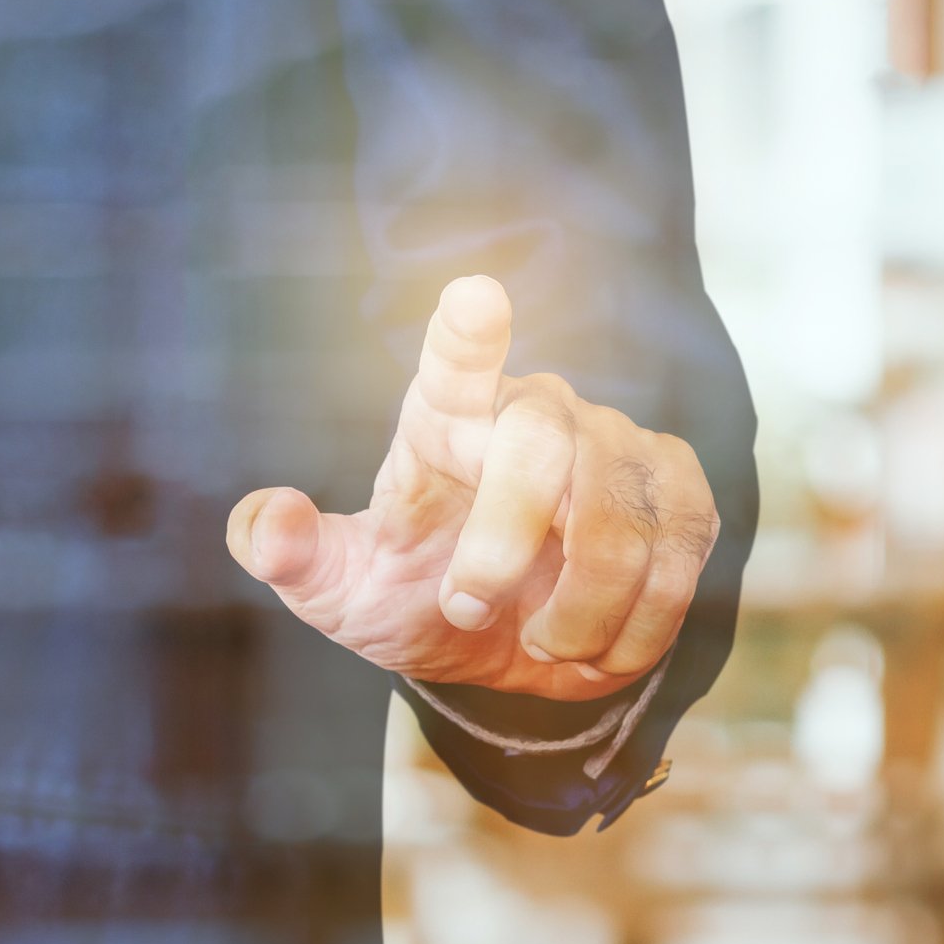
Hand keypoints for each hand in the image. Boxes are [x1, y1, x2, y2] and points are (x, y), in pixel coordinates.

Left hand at [227, 276, 718, 700]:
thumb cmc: (421, 598)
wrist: (520, 648)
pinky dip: (636, 627)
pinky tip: (601, 641)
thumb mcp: (344, 594)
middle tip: (468, 607)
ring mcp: (620, 446)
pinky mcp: (680, 490)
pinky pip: (678, 560)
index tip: (475, 295)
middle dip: (505, 544)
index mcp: (445, 423)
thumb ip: (294, 558)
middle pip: (542, 446)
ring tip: (541, 640)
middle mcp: (538, 413)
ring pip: (617, 524)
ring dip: (574, 612)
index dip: (468, 335)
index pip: (456, 366)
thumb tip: (263, 519)